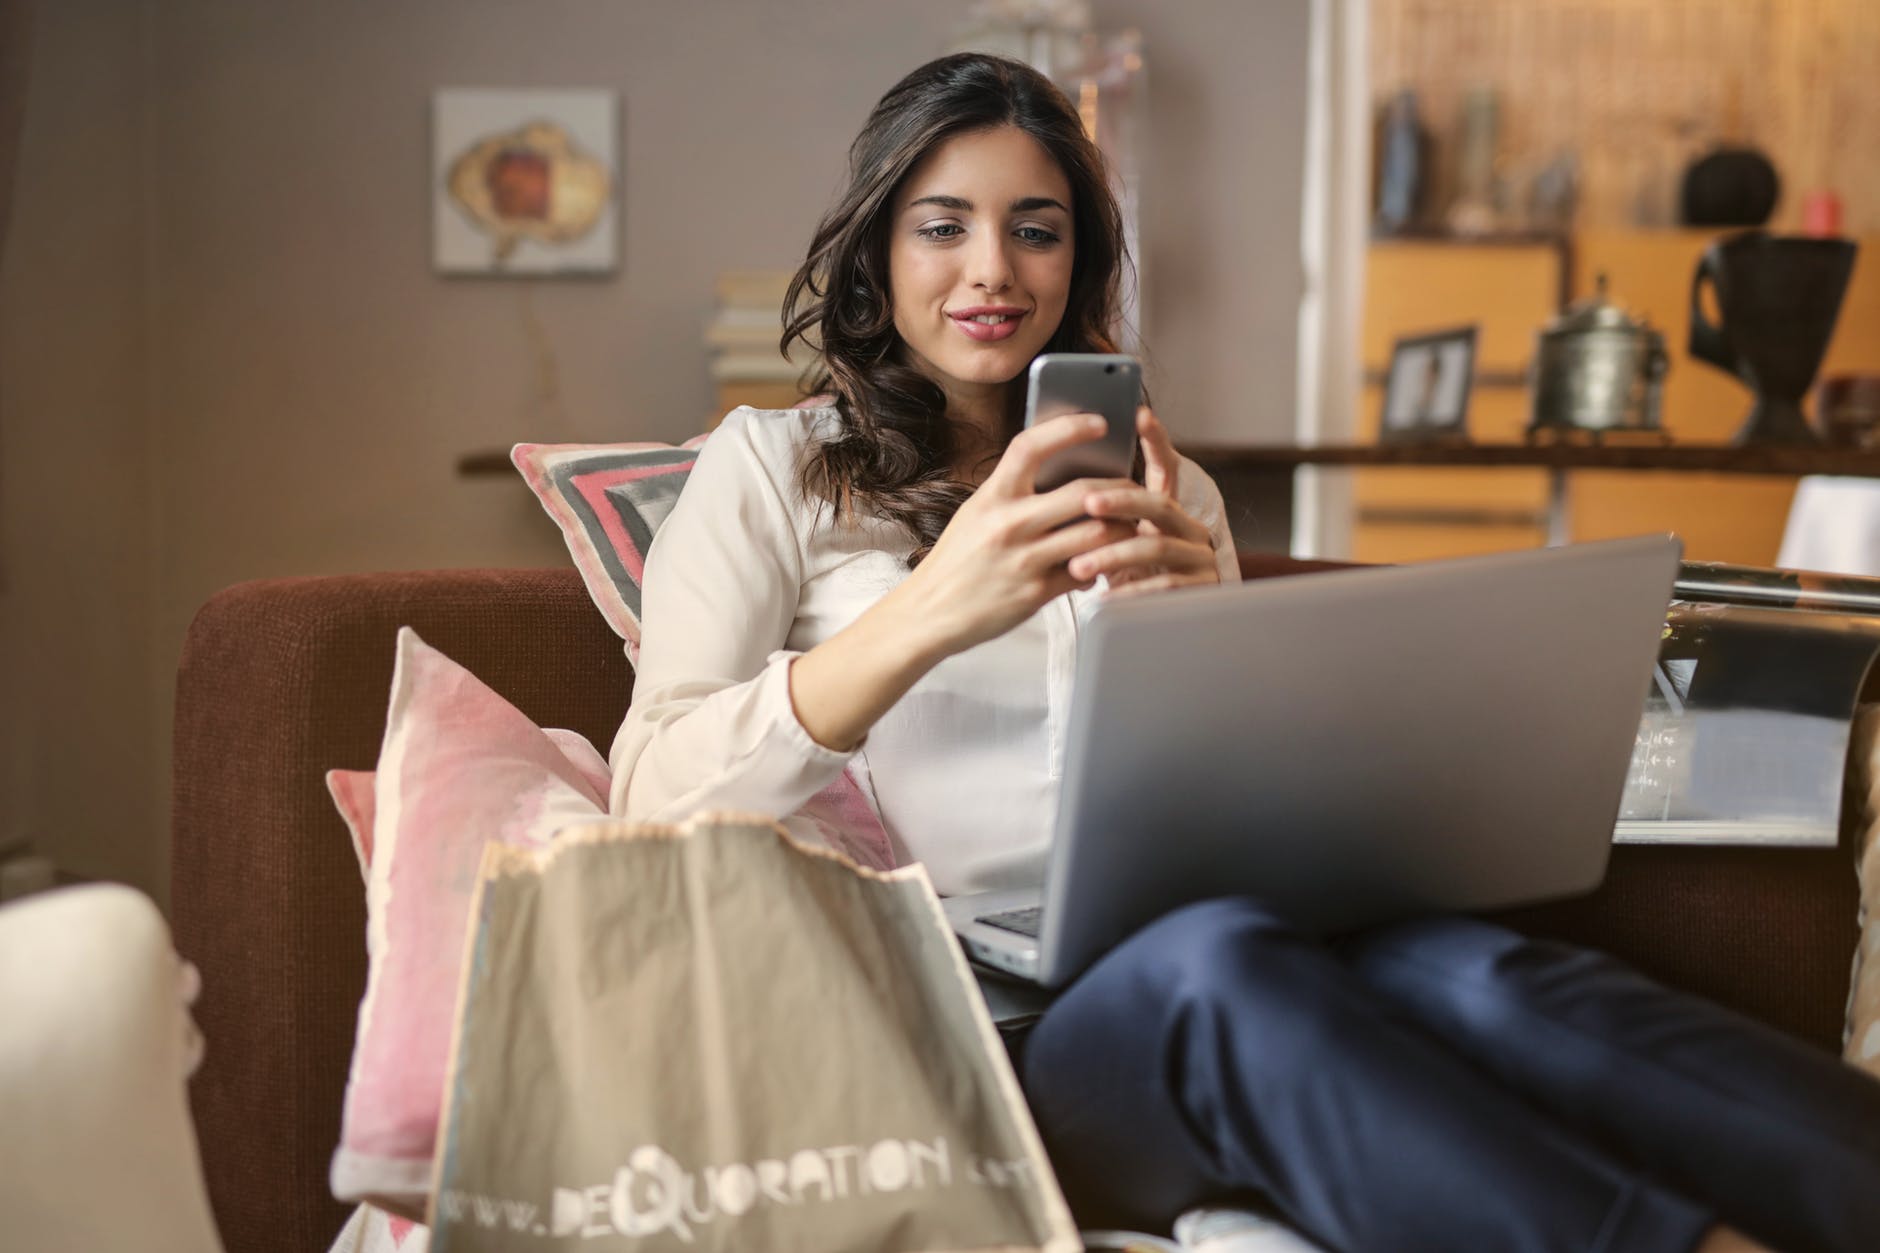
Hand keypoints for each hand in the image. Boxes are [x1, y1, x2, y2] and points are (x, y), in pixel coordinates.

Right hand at [885, 414, 1138, 658]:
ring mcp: (1024, 560)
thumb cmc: (957, 560)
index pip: (1031, 446)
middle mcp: (1008, 524)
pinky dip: (1100, 566)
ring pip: (1096, 534)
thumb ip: (1013, 492)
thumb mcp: (976, 513)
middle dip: (1118, 490)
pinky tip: (1100, 564)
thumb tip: (1059, 470)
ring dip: (1121, 529)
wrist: (929, 612)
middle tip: (1133, 489)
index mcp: (992, 497)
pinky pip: (1085, 573)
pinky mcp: (1035, 593)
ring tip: (1127, 527)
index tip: (1099, 423)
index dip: (1069, 428)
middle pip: (1083, 494)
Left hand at [1066, 407, 1220, 598]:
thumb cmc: (1120, 578)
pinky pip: (1164, 585)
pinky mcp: (1200, 590)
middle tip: (1087, 502)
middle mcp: (1189, 527)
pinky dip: (1131, 592)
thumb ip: (1096, 515)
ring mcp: (1198, 557)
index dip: (1156, 441)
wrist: (1147, 625)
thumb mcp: (1108, 543)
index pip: (1164, 468)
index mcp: (1166, 510)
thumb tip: (1054, 479)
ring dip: (1114, 554)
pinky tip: (1104, 598)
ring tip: (1078, 566)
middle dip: (1121, 501)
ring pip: (1156, 545)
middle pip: (1158, 503)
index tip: (1140, 415)